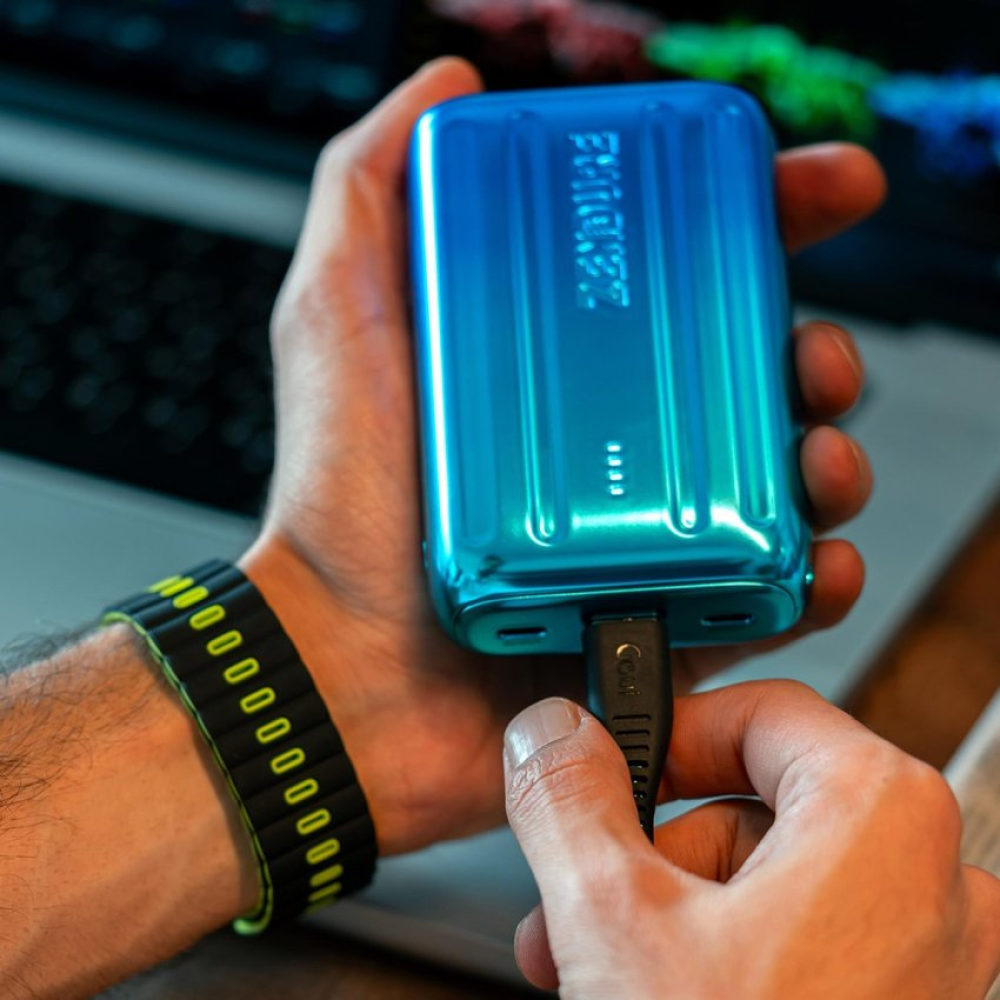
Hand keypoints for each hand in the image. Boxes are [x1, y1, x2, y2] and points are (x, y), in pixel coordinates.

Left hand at [240, 58, 883, 854]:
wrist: (346, 668)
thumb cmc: (337, 506)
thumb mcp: (341, 316)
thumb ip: (372, 189)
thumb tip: (450, 85)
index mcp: (562, 368)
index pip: (682, 277)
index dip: (761, 223)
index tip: (817, 189)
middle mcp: (612, 446)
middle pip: (751, 378)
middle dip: (814, 353)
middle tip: (813, 357)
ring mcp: (646, 534)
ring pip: (781, 479)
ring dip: (829, 456)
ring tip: (816, 459)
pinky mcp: (667, 620)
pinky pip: (771, 593)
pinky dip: (815, 574)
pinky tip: (814, 560)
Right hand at [504, 686, 999, 998]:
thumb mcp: (613, 920)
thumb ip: (568, 797)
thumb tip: (548, 731)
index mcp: (881, 816)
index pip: (762, 711)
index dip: (671, 732)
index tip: (611, 767)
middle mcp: (927, 879)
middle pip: (753, 802)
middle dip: (646, 848)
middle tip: (578, 884)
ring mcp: (919, 955)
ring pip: (765, 879)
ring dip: (663, 910)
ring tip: (591, 958)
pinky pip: (795, 942)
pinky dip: (715, 954)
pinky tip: (646, 993)